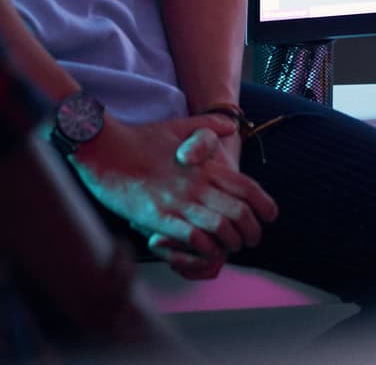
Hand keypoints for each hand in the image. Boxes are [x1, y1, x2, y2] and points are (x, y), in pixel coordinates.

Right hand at [67, 115, 277, 278]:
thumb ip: (208, 126)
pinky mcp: (159, 218)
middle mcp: (197, 184)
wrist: (105, 148)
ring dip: (230, 243)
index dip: (264, 205)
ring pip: (221, 229)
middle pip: (240, 213)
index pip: (247, 187)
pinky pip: (193, 238)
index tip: (270, 216)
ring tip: (230, 248)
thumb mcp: (179, 126)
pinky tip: (205, 249)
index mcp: (205, 165)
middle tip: (252, 240)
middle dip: (252, 231)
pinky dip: (205, 248)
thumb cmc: (141, 138)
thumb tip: (231, 125)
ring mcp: (178, 202)